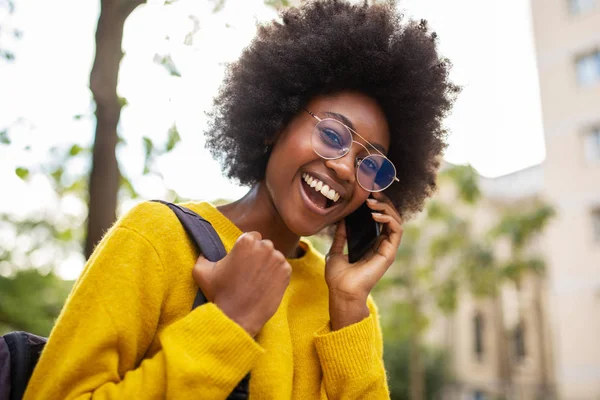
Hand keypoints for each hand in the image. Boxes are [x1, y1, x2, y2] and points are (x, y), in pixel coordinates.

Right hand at [192, 231, 291, 336]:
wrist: (237, 318)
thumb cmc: (218, 294)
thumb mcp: (201, 271)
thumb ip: (203, 255)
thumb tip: (205, 250)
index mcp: (246, 241)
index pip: (252, 237)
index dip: (247, 249)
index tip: (243, 261)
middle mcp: (265, 247)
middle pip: (264, 246)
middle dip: (258, 255)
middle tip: (249, 272)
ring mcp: (278, 259)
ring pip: (275, 257)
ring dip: (268, 265)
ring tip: (257, 281)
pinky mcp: (286, 272)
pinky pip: (283, 268)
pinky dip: (277, 275)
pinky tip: (265, 286)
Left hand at [326, 192, 402, 328]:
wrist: (341, 291)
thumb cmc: (338, 277)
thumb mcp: (336, 251)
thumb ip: (341, 236)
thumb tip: (341, 220)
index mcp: (371, 243)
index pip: (379, 218)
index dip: (377, 204)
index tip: (367, 193)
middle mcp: (381, 244)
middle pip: (390, 216)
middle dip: (383, 201)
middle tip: (371, 193)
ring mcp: (387, 248)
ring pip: (396, 220)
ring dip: (386, 207)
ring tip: (372, 202)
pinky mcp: (389, 252)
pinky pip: (396, 230)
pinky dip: (388, 218)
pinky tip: (375, 214)